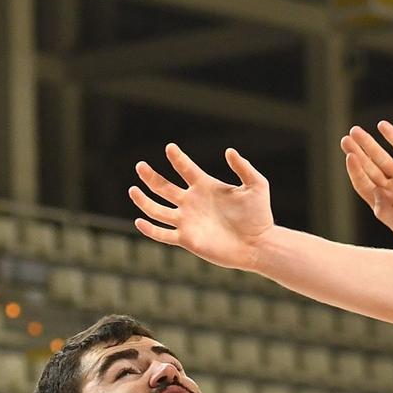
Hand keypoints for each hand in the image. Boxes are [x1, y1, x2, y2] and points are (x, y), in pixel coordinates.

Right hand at [129, 144, 276, 273]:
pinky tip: (138, 221)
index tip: (170, 148)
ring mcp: (188, 220)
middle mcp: (192, 202)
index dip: (177, 158)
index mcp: (206, 186)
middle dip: (151, 177)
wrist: (259, 244)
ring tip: (133, 189)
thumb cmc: (259, 215)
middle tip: (140, 166)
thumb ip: (244, 168)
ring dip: (144, 200)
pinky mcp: (187, 239)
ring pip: (158, 209)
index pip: (186, 168)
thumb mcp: (256, 186)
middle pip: (164, 187)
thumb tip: (229, 151)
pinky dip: (150, 229)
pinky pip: (163, 234)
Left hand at [342, 122, 392, 253]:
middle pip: (370, 168)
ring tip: (356, 131)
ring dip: (370, 145)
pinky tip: (383, 126)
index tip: (350, 156)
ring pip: (383, 158)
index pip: (364, 184)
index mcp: (385, 204)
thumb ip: (386, 212)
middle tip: (346, 139)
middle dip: (358, 153)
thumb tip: (373, 191)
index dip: (356, 170)